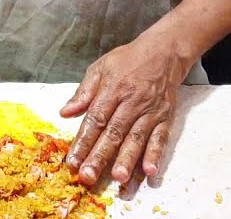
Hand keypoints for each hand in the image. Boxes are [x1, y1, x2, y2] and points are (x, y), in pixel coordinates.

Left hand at [60, 31, 192, 185]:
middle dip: (100, 157)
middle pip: (114, 133)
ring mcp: (150, 111)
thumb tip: (65, 113)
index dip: (83, 142)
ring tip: (119, 178)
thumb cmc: (129, 59)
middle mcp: (131, 102)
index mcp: (112, 90)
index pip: (95, 120)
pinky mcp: (166, 117)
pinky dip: (155, 154)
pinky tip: (150, 171)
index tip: (72, 162)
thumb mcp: (101, 67)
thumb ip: (84, 92)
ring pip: (137, 138)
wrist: (165, 51)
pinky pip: (161, 138)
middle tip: (88, 177)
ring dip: (128, 159)